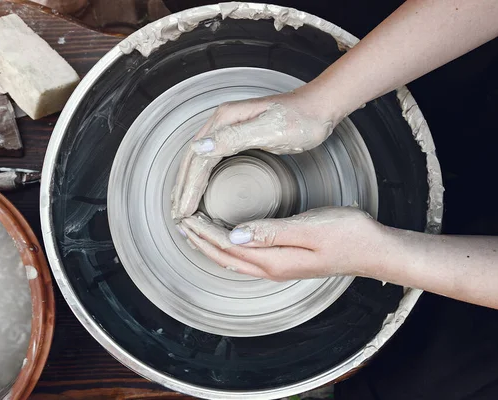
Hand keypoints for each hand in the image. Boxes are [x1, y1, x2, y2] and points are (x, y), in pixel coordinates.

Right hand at [171, 85, 341, 219]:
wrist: (320, 108)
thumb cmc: (300, 119)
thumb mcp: (269, 130)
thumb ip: (234, 137)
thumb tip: (199, 148)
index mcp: (225, 120)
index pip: (197, 160)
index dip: (189, 188)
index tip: (184, 212)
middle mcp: (221, 122)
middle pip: (192, 160)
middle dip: (182, 189)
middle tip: (177, 217)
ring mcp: (228, 129)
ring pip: (199, 161)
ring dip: (188, 185)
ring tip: (183, 208)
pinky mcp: (238, 137)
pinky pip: (212, 161)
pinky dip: (202, 178)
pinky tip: (201, 191)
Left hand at [177, 207, 395, 281]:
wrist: (374, 250)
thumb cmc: (347, 235)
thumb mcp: (309, 229)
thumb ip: (270, 232)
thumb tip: (234, 234)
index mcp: (273, 259)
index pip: (227, 245)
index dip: (203, 232)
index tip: (185, 217)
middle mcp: (272, 268)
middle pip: (225, 256)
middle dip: (200, 241)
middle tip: (180, 223)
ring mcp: (279, 266)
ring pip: (235, 258)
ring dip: (212, 245)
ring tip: (195, 232)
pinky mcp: (287, 260)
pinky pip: (248, 256)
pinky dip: (230, 247)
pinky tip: (228, 240)